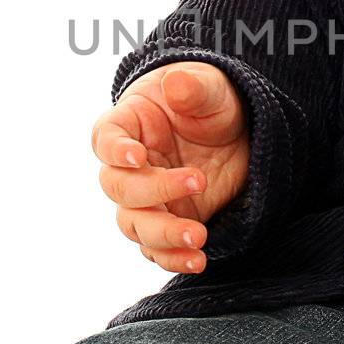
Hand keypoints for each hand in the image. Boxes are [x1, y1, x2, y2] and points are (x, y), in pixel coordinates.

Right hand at [89, 62, 250, 274]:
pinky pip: (157, 248)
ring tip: (198, 236)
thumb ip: (194, 86)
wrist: (238, 133)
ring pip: (134, 224)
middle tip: (198, 181)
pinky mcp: (168, 221)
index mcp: (129, 124)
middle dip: (154, 191)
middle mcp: (130, 166)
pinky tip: (197, 260)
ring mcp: (147, 198)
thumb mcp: (211, 87)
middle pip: (119, 188)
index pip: (106, 139)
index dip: (115, 150)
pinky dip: (172, 258)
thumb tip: (177, 83)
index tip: (138, 156)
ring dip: (163, 233)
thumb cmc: (212, 101)